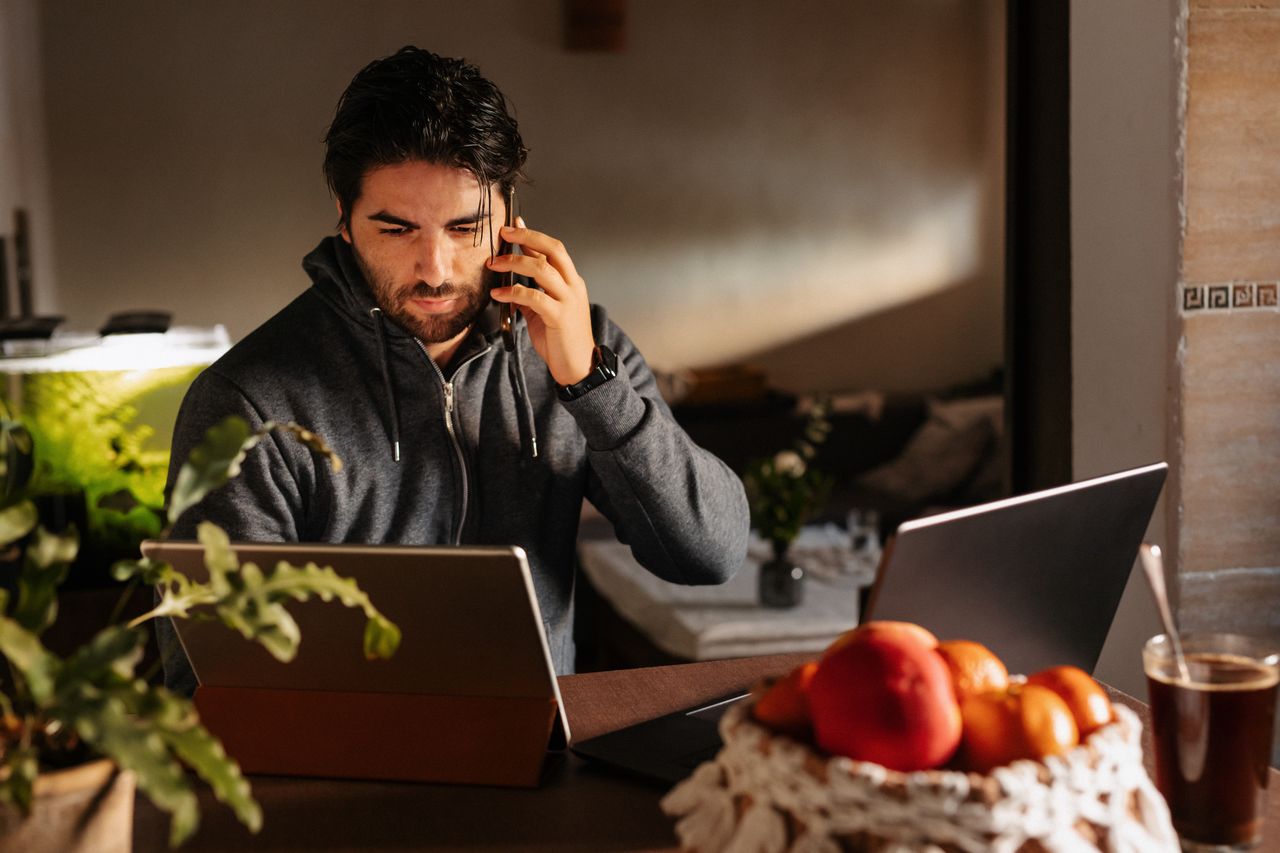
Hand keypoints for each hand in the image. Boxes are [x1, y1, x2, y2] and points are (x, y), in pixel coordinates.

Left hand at [487, 217, 595, 385]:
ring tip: (493, 264)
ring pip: (542, 269)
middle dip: (527, 237)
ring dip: (514, 262)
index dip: (533, 235)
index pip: (554, 250)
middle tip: (505, 232)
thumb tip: (512, 280)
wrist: (578, 367)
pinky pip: (533, 297)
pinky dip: (512, 292)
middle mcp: (573, 286)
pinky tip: (497, 293)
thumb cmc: (561, 340)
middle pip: (553, 249)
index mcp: (572, 282)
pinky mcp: (559, 317)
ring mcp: (568, 300)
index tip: (514, 224)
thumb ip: (532, 293)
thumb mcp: (545, 310)